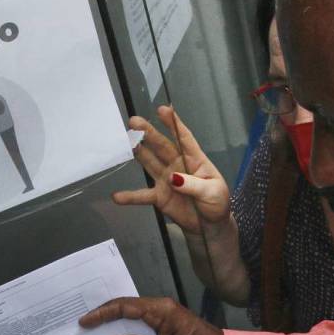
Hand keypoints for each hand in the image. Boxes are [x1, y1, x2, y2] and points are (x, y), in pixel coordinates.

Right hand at [79, 297, 225, 334]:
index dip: (102, 313)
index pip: (125, 306)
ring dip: (114, 327)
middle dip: (104, 317)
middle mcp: (161, 309)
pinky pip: (141, 330)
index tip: (84, 322)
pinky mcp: (166, 330)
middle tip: (82, 328)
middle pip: (126, 309)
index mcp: (161, 310)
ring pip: (132, 320)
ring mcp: (164, 319)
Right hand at [113, 106, 230, 234]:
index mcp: (195, 160)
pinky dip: (130, 197)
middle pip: (162, 146)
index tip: (163, 109)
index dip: (173, 124)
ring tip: (126, 142)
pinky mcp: (159, 196)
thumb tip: (173, 178)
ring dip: (138, 152)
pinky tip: (117, 196)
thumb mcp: (212, 192)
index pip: (184, 138)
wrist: (209, 225)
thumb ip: (193, 185)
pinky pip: (143, 196)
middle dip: (148, 133)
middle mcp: (178, 165)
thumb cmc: (216, 203)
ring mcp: (166, 179)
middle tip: (135, 121)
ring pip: (150, 162)